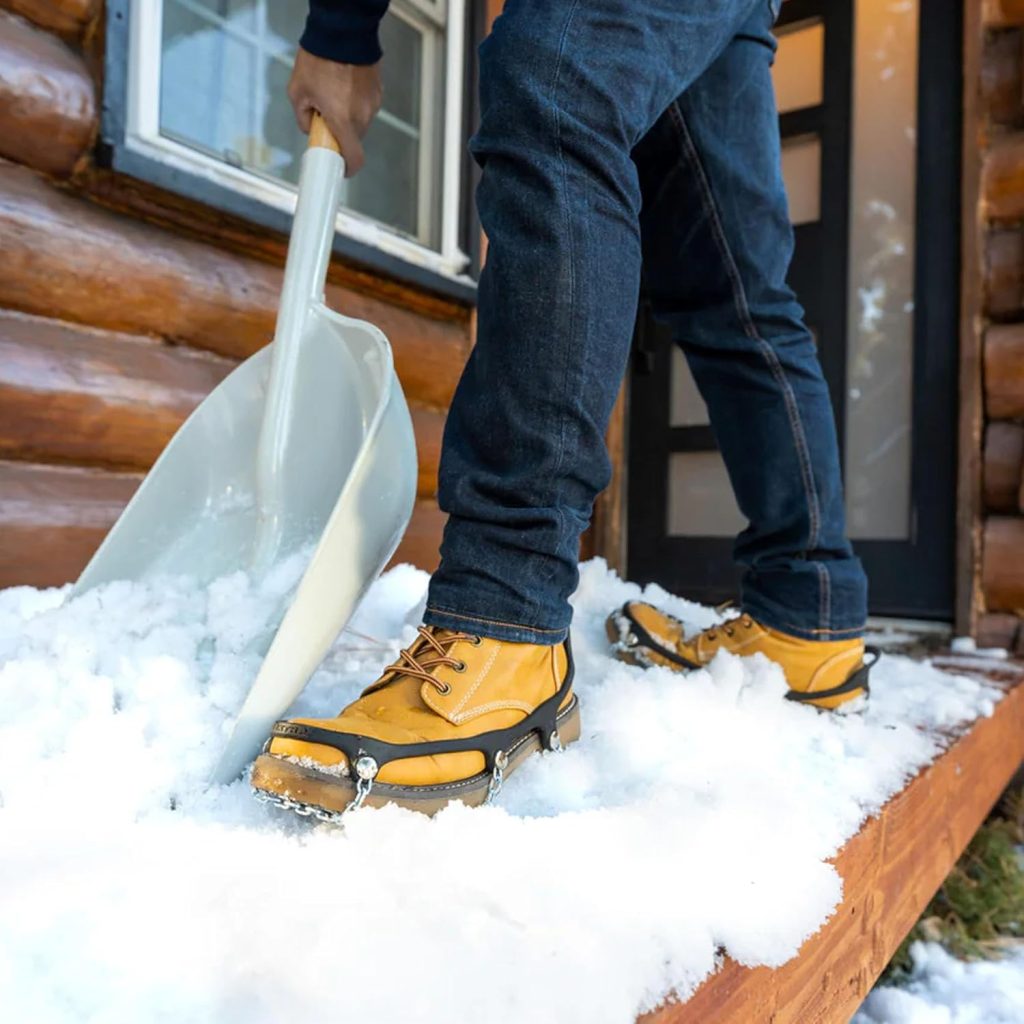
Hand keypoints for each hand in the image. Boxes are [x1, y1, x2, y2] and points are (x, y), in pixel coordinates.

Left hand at [288, 47, 382, 175]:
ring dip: (347, 116)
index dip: (348, 168)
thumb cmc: (319, 59)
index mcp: (343, 120)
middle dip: (340, 133)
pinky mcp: (377, 92)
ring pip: (359, 122)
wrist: (342, 32)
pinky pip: (365, 106)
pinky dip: (355, 103)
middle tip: (325, 117)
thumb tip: (310, 129)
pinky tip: (344, 85)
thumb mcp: (297, 91)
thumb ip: (302, 118)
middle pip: (353, 139)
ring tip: (333, 93)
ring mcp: (372, 104)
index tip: (341, 168)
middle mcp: (362, 116)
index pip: (354, 158)